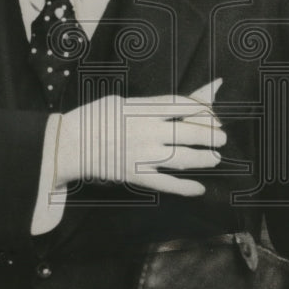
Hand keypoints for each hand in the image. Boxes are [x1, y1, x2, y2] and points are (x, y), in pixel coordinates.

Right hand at [53, 79, 225, 196]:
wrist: (68, 144)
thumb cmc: (94, 117)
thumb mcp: (123, 101)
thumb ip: (156, 102)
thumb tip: (182, 100)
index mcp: (143, 109)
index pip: (184, 105)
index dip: (205, 111)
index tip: (214, 117)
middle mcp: (147, 131)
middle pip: (190, 132)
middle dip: (211, 136)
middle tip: (220, 139)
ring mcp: (143, 154)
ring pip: (183, 158)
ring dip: (204, 159)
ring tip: (214, 158)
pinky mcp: (136, 174)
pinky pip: (166, 183)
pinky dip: (185, 187)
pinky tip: (199, 188)